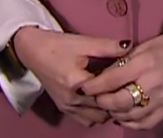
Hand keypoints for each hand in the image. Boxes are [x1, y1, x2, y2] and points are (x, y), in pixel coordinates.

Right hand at [10, 26, 128, 126]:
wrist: (32, 50)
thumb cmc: (57, 45)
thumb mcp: (83, 42)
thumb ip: (108, 46)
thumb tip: (130, 46)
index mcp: (77, 82)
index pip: (107, 92)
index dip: (122, 87)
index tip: (131, 78)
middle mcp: (72, 100)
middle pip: (104, 109)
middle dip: (116, 100)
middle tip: (125, 87)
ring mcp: (67, 107)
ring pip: (97, 119)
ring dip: (107, 110)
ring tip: (112, 94)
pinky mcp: (64, 109)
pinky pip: (86, 121)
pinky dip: (96, 114)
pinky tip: (101, 101)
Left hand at [80, 27, 162, 128]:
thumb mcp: (143, 46)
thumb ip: (123, 61)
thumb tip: (103, 75)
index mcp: (145, 63)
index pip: (113, 79)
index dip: (94, 86)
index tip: (83, 87)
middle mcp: (153, 83)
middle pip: (120, 101)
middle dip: (103, 102)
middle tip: (96, 98)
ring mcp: (162, 98)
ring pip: (131, 115)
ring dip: (114, 113)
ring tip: (108, 106)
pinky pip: (145, 123)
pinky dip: (131, 123)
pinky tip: (123, 116)